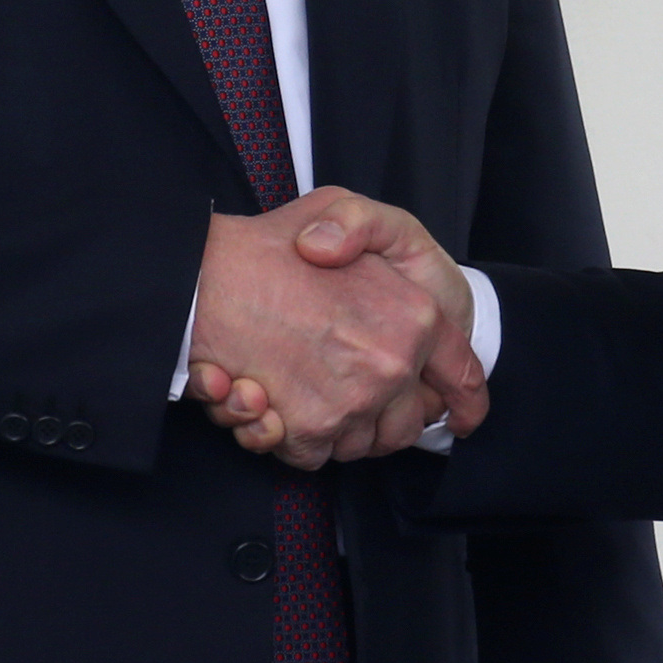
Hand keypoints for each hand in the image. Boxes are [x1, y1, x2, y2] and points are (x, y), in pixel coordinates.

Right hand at [186, 193, 481, 467]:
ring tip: (298, 392)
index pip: (462, 374)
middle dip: (382, 419)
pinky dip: (294, 440)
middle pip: (405, 424)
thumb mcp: (339, 206)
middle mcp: (392, 363)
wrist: (198, 279)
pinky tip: (270, 406)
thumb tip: (388, 287)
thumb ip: (374, 232)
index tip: (462, 416)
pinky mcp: (310, 428)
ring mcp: (353, 400)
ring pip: (359, 444)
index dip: (464, 399)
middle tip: (345, 395)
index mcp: (414, 315)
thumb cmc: (269, 244)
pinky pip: (315, 455)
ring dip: (335, 430)